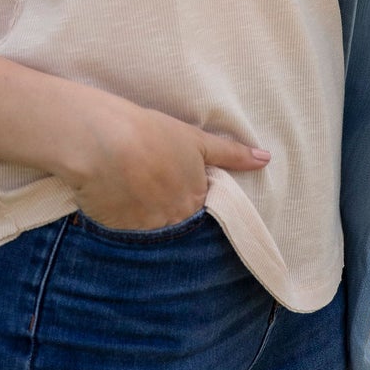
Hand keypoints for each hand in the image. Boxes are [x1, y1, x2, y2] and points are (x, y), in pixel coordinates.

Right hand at [55, 88, 269, 230]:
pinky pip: (124, 234)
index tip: (170, 181)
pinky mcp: (118, 234)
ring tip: (127, 191)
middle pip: (176, 223)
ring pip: (151, 231)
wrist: (103, 143)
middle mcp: (174, 220)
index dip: (184, 195)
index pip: (198, 209)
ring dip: (143, 217)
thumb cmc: (151, 134)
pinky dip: (120, 219)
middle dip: (166, 211)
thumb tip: (267, 159)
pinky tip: (111, 197)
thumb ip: (231, 154)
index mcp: (195, 199)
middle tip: (146, 186)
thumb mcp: (195, 140)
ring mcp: (146, 230)